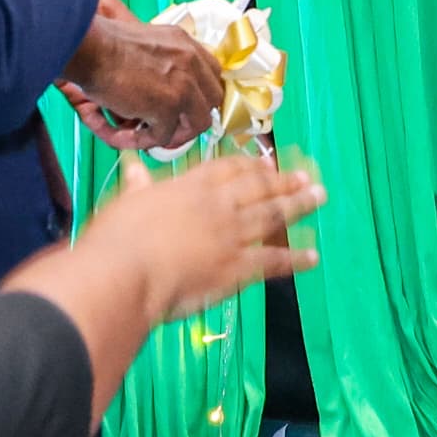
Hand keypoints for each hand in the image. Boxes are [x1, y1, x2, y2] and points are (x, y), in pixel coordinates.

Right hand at [63, 14, 224, 154]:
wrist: (91, 49)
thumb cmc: (104, 44)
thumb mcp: (145, 42)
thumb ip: (163, 60)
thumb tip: (163, 86)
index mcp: (186, 44)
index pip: (212, 74)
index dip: (200, 93)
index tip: (185, 105)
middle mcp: (191, 63)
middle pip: (213, 100)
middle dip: (194, 117)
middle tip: (170, 126)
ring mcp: (183, 86)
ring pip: (197, 124)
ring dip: (175, 134)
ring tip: (149, 135)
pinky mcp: (168, 107)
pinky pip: (163, 137)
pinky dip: (142, 141)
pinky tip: (124, 135)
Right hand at [80, 151, 321, 326]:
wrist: (126, 273)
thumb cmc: (116, 238)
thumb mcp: (125, 202)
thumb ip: (137, 185)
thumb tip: (133, 164)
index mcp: (190, 187)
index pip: (227, 170)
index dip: (249, 166)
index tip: (265, 163)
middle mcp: (218, 205)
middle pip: (259, 188)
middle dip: (284, 182)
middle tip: (306, 177)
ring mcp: (232, 235)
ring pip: (273, 216)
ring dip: (298, 206)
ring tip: (319, 197)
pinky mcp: (238, 268)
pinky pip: (274, 262)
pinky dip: (296, 259)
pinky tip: (313, 257)